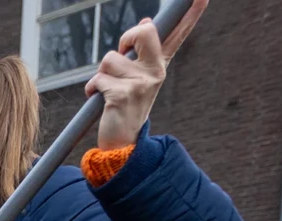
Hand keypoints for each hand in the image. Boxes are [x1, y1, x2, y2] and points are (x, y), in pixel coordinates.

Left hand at [87, 0, 205, 150]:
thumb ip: (141, 51)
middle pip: (142, 32)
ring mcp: (141, 84)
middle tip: (121, 55)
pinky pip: (98, 79)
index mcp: (160, 65)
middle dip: (125, 39)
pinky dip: (92, 89)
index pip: (177, 35)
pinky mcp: (123, 95)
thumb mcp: (138, 77)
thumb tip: (146, 22)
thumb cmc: (126, 106)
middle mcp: (156, 72)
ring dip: (101, 74)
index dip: (190, 14)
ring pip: (110, 58)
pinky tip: (100, 102)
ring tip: (108, 92)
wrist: (123, 144)